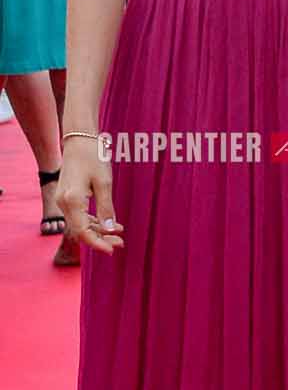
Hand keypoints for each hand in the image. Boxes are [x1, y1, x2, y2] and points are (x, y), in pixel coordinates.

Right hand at [57, 138, 123, 254]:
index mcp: (72, 200)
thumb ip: (106, 208)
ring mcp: (63, 200)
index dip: (97, 243)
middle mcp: (63, 203)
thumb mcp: (104, 183)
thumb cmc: (93, 157)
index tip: (113, 249)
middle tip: (121, 243)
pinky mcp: (67, 197)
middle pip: (80, 230)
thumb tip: (110, 230)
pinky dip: (93, 221)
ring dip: (98, 231)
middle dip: (100, 239)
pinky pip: (79, 216)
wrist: (79, 140)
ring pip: (79, 224)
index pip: (82, 231)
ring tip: (119, 234)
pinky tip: (109, 224)